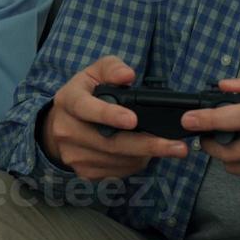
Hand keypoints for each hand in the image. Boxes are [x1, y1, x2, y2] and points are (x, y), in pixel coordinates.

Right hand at [40, 55, 189, 180]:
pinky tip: (145, 154)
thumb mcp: (95, 72)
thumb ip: (112, 68)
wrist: (62, 124)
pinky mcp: (84, 171)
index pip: (86, 108)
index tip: (133, 120)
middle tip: (177, 147)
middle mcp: (67, 130)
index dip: (109, 115)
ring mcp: (74, 154)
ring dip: (145, 155)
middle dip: (146, 145)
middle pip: (109, 143)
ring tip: (167, 147)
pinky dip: (135, 163)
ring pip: (117, 160)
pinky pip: (117, 171)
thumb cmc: (86, 94)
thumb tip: (128, 76)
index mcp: (68, 100)